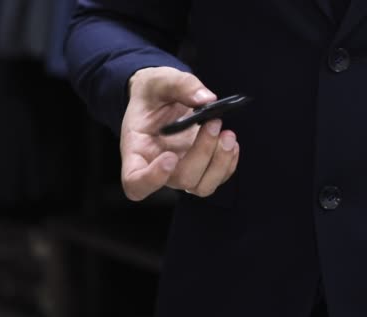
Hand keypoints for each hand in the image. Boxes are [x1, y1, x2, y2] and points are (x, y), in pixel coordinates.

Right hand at [120, 67, 239, 200]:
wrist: (162, 97)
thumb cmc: (154, 92)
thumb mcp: (160, 79)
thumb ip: (180, 85)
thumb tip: (207, 99)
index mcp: (137, 150)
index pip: (136, 182)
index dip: (152, 179)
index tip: (169, 157)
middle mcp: (158, 167)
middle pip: (182, 179)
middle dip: (203, 153)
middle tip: (214, 122)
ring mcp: (180, 171)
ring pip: (202, 186)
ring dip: (220, 162)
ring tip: (227, 134)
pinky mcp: (200, 168)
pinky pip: (217, 177)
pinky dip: (228, 162)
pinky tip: (230, 141)